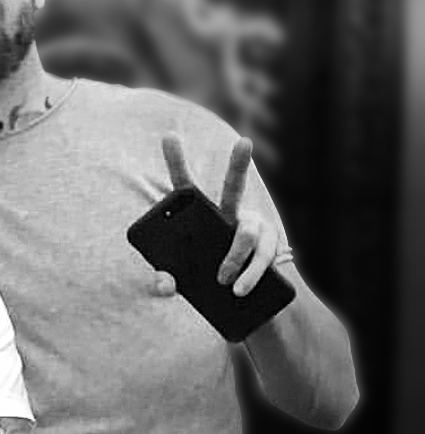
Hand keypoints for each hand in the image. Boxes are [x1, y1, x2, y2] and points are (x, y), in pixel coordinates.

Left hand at [155, 133, 278, 297]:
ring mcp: (254, 226)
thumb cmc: (206, 280)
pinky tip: (241, 290)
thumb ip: (167, 281)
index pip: (185, 186)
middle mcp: (229, 213)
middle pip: (233, 187)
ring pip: (247, 234)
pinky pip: (263, 258)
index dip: (176, 161)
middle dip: (238, 164)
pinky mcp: (271, 246)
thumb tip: (162, 285)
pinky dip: (250, 276)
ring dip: (234, 259)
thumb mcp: (183, 282)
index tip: (169, 135)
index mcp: (200, 215)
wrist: (241, 298)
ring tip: (224, 284)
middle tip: (245, 141)